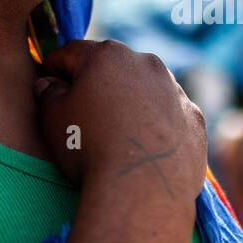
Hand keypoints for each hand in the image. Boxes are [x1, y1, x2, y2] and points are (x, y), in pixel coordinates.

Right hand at [33, 39, 207, 206]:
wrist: (142, 190)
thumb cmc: (89, 148)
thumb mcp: (53, 118)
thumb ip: (48, 93)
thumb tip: (49, 83)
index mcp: (108, 55)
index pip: (73, 53)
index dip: (55, 65)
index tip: (48, 76)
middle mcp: (147, 64)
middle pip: (114, 67)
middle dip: (97, 82)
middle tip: (81, 107)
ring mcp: (176, 90)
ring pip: (146, 89)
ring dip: (131, 102)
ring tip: (116, 131)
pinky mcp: (195, 118)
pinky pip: (170, 115)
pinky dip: (157, 124)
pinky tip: (145, 147)